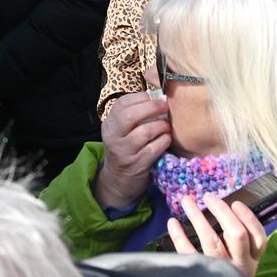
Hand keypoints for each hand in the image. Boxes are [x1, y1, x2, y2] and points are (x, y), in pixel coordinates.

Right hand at [92, 94, 171, 209]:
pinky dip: (164, 141)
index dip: (140, 97)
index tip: (154, 97)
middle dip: (151, 107)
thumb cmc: (126, 149)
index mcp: (109, 124)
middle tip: (165, 106)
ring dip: (161, 126)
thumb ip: (133, 115)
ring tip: (167, 126)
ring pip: (144, 132)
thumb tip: (156, 96)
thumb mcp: (122, 131)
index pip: (122, 103)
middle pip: (130, 116)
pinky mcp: (136, 165)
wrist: (119, 179)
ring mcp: (124, 152)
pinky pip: (154, 149)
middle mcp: (113, 137)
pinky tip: (167, 139)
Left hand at [169, 192, 268, 276]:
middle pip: (236, 234)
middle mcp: (240, 265)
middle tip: (208, 197)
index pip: (258, 237)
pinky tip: (172, 223)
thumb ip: (238, 242)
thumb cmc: (228, 275)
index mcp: (252, 260)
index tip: (235, 203)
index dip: (248, 217)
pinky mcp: (201, 276)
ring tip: (187, 201)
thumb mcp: (241, 261)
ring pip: (212, 240)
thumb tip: (222, 209)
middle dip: (222, 211)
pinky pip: (189, 253)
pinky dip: (179, 236)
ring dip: (198, 217)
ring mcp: (221, 271)